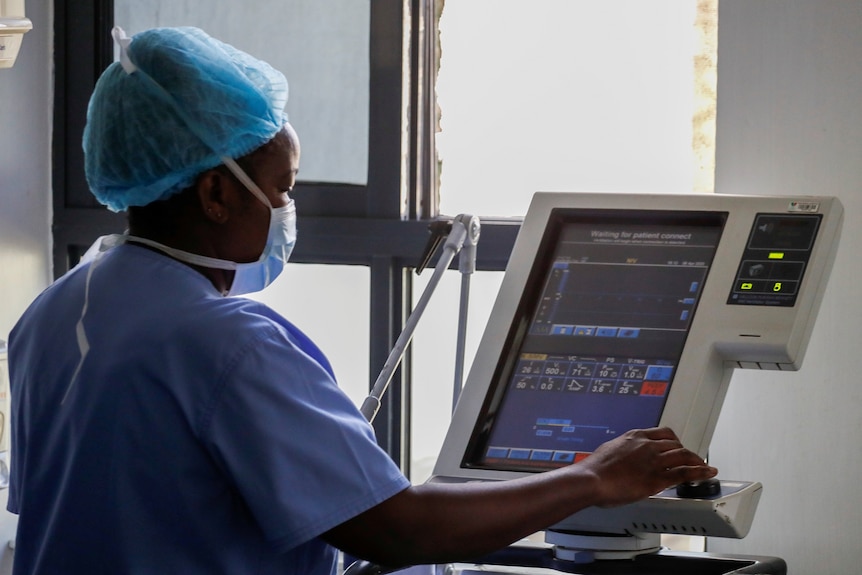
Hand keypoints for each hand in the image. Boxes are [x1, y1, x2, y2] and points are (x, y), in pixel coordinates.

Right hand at [578, 426, 717, 507]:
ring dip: (697, 461)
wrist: (592, 479)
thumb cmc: (595, 468)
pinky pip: (685, 472)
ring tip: (704, 466)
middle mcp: (648, 445)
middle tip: (692, 459)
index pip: (663, 433)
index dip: (674, 440)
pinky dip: (701, 472)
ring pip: (684, 456)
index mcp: (635, 436)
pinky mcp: (658, 477)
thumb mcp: (609, 449)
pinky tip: (708, 473)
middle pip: (676, 444)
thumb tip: (622, 454)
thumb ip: (621, 450)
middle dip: (686, 452)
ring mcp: (655, 461)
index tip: (677, 445)